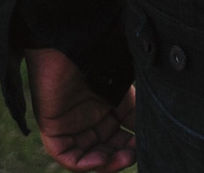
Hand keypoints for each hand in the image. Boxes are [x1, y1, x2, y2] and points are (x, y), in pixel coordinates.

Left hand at [27, 46, 136, 170]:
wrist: (76, 44)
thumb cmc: (101, 60)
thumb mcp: (124, 91)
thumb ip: (135, 113)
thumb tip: (150, 136)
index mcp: (105, 109)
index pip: (118, 138)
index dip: (131, 146)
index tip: (146, 146)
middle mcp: (88, 119)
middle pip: (104, 150)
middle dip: (120, 157)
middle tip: (134, 156)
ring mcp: (70, 125)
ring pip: (86, 156)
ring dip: (105, 163)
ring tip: (123, 159)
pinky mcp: (52, 127)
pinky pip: (65, 154)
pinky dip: (83, 163)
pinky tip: (101, 159)